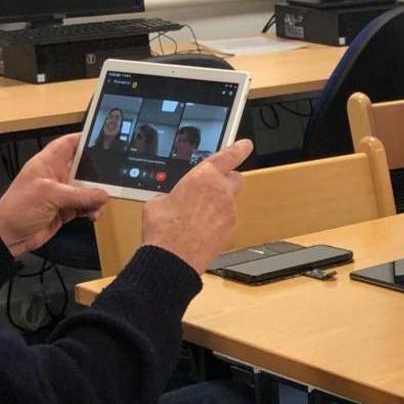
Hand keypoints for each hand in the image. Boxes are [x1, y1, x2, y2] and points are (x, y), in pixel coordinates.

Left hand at [0, 134, 107, 257]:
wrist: (9, 236)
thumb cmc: (18, 208)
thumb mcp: (50, 195)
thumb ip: (79, 194)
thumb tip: (102, 194)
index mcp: (47, 163)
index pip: (68, 144)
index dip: (84, 140)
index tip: (103, 141)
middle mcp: (56, 176)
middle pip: (83, 167)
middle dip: (97, 172)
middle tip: (113, 176)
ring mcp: (62, 193)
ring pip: (87, 189)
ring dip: (96, 196)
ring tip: (100, 202)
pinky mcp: (65, 209)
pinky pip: (85, 206)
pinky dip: (92, 209)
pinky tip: (93, 214)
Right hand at [141, 139, 252, 271]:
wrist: (172, 259)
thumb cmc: (163, 229)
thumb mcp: (157, 202)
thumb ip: (172, 194)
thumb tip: (172, 199)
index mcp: (203, 177)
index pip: (228, 156)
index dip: (239, 148)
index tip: (245, 144)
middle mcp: (221, 191)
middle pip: (235, 178)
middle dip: (226, 180)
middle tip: (212, 187)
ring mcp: (229, 212)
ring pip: (230, 201)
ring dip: (219, 204)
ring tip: (197, 216)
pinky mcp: (230, 230)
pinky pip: (227, 219)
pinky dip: (218, 221)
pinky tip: (200, 230)